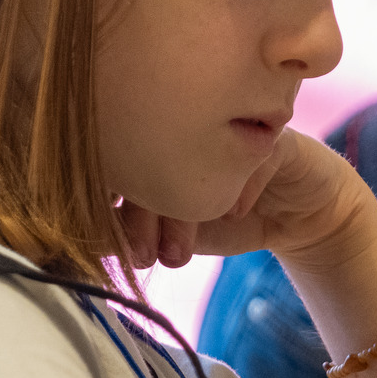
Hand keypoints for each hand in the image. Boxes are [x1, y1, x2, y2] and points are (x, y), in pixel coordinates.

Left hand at [112, 130, 375, 271]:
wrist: (295, 215)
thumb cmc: (223, 216)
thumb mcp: (171, 232)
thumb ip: (130, 229)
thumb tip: (81, 241)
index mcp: (155, 137)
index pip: (119, 159)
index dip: (110, 204)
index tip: (116, 249)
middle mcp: (187, 120)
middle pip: (150, 154)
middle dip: (143, 215)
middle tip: (143, 257)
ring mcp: (233, 122)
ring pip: (198, 156)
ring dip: (185, 212)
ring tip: (178, 254)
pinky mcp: (274, 135)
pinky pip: (252, 157)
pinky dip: (239, 190)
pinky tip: (234, 215)